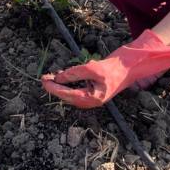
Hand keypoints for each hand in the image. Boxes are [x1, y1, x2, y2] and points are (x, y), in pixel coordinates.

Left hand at [41, 29, 169, 107]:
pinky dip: (66, 83)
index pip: (69, 95)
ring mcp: (90, 97)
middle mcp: (90, 101)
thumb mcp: (92, 68)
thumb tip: (59, 77)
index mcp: (93, 99)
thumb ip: (75, 73)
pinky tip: (61, 75)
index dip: (55, 88)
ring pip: (70, 93)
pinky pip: (74, 89)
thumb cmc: (111, 68)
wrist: (126, 68)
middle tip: (43, 78)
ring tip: (49, 76)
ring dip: (59, 85)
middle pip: (67, 96)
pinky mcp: (90, 92)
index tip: (44, 81)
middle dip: (55, 87)